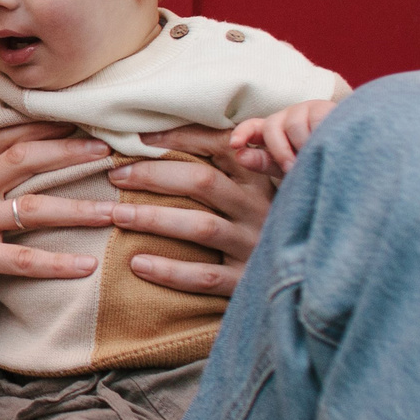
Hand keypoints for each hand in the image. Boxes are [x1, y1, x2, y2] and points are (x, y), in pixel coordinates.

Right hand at [0, 124, 149, 394]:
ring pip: (32, 207)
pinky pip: (21, 260)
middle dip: (70, 151)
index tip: (86, 120)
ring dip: (80, 208)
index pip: (7, 138)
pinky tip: (86, 267)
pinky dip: (57, 264)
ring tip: (117, 210)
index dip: (46, 126)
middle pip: (23, 157)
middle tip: (111, 150)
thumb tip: (26, 191)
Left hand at [106, 125, 276, 297]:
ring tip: (118, 215)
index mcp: (257, 179)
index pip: (221, 145)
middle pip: (203, 182)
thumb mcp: (253, 192)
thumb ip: (223, 169)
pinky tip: (137, 264)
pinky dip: (169, 270)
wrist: (302, 277)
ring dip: (155, 219)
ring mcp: (254, 245)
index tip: (139, 138)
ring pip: (201, 227)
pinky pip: (204, 276)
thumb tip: (161, 141)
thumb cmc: (260, 227)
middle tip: (116, 175)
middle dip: (154, 175)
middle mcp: (259, 208)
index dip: (179, 137)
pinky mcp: (246, 281)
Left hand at [229, 98, 337, 175]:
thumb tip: (239, 155)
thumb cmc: (315, 166)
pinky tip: (326, 147)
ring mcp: (307, 110)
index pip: (251, 126)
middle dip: (279, 150)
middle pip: (271, 126)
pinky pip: (316, 122)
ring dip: (301, 147)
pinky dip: (318, 137)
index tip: (234, 145)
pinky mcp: (327, 108)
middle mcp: (287, 117)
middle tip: (291, 169)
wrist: (351, 160)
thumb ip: (264, 162)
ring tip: (313, 160)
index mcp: (273, 131)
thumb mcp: (288, 169)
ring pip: (293, 125)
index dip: (242, 133)